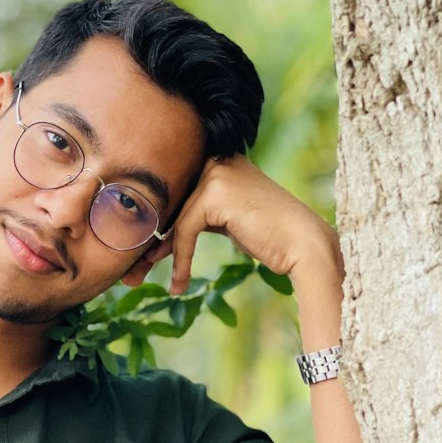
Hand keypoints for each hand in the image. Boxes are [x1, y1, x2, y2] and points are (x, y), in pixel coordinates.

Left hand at [122, 154, 339, 293]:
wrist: (305, 246)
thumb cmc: (269, 237)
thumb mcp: (225, 221)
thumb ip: (195, 218)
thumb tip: (155, 240)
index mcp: (219, 159)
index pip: (177, 190)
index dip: (159, 223)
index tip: (144, 254)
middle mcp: (216, 159)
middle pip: (170, 200)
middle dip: (151, 236)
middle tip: (136, 268)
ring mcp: (216, 172)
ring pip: (173, 216)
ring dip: (158, 251)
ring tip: (145, 276)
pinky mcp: (215, 193)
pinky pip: (184, 230)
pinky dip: (179, 259)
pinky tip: (179, 283)